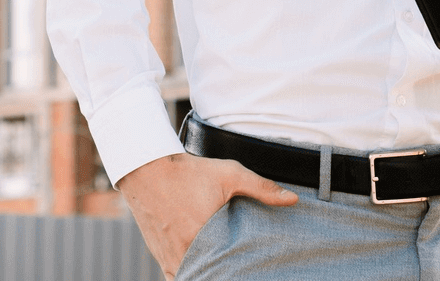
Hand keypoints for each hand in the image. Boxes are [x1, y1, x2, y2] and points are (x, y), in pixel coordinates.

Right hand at [118, 152, 297, 278]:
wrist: (146, 169)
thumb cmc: (188, 172)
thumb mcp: (228, 174)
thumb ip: (262, 188)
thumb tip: (292, 199)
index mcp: (203, 236)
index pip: (229, 269)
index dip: (241, 271)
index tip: (250, 267)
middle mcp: (185, 252)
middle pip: (211, 275)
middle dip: (225, 273)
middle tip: (239, 268)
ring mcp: (171, 258)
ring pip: (193, 278)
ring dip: (207, 275)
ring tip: (223, 270)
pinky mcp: (161, 258)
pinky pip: (177, 278)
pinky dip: (190, 276)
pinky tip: (203, 272)